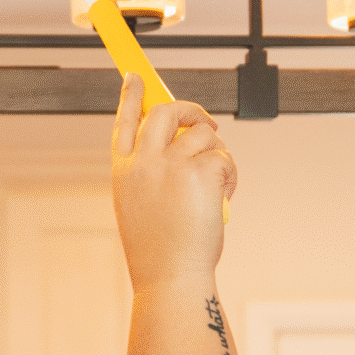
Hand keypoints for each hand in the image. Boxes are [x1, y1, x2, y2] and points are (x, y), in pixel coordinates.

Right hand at [111, 82, 235, 292]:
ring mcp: (170, 166)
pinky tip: (223, 197)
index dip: (130, 96)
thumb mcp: (142, 206)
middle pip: (166, 113)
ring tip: (216, 186)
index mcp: (124, 172)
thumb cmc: (159, 251)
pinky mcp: (200, 172)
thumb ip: (153, 172)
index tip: (135, 76)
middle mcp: (143, 163)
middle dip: (190, 110)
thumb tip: (184, 140)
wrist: (171, 277)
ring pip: (204, 135)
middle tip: (205, 122)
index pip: (124, 121)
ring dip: (217, 154)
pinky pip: (223, 156)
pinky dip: (230, 174)